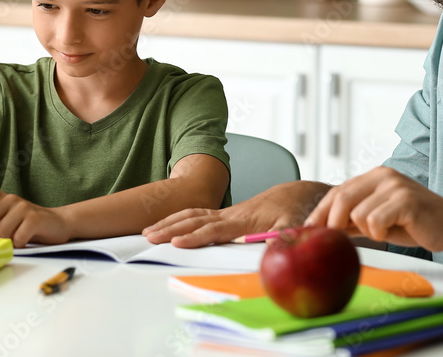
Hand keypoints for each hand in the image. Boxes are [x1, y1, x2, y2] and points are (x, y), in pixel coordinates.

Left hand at [0, 173, 69, 247]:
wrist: (59, 224)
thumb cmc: (28, 226)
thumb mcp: (6, 222)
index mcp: (1, 200)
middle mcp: (10, 200)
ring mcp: (23, 207)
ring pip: (0, 231)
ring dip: (6, 241)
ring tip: (16, 238)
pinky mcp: (34, 218)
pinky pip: (17, 237)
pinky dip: (19, 244)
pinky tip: (25, 240)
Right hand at [142, 181, 329, 247]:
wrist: (292, 195)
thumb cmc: (292, 211)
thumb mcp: (294, 223)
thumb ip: (284, 234)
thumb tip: (273, 246)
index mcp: (243, 220)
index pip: (214, 230)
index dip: (195, 237)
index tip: (176, 244)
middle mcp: (229, 215)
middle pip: (194, 220)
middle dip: (171, 229)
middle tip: (149, 238)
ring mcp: (224, 213)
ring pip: (191, 215)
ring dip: (169, 222)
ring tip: (148, 232)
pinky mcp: (223, 214)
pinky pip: (195, 214)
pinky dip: (177, 218)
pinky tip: (165, 226)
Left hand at [304, 166, 442, 251]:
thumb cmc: (415, 223)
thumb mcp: (378, 219)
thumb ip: (353, 220)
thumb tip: (323, 230)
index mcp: (374, 177)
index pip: (337, 191)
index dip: (319, 211)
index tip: (306, 230)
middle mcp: (382, 175)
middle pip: (341, 198)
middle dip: (332, 223)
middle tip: (334, 240)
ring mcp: (394, 185)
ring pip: (357, 214)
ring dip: (367, 232)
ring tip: (385, 232)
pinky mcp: (405, 200)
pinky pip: (375, 222)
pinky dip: (380, 234)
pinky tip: (394, 231)